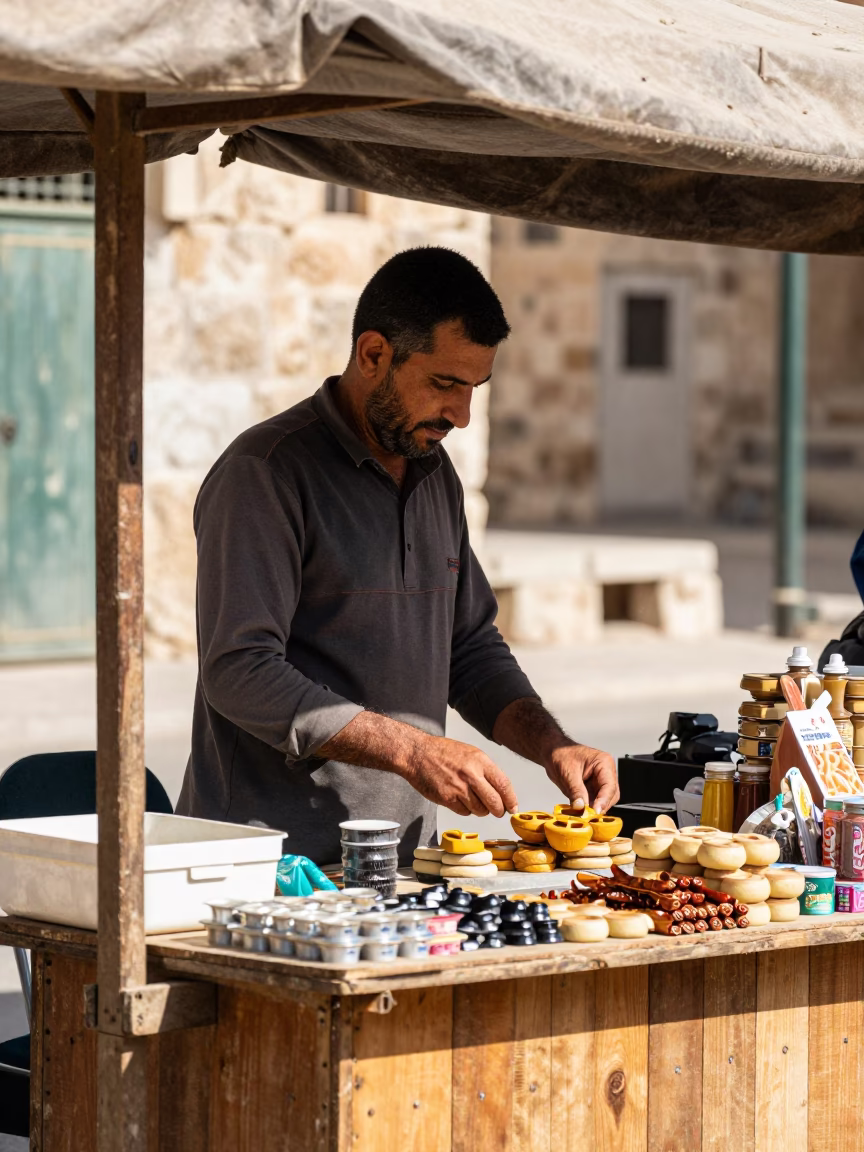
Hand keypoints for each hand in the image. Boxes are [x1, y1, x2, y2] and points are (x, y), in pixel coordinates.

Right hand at [403, 733, 518, 817]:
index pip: (504, 784)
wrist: (417, 753)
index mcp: (480, 760)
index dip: (511, 799)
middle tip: (497, 811)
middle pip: (495, 802)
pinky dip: (465, 809)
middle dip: (498, 810)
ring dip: (480, 810)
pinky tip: (459, 798)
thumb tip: (501, 790)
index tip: (513, 807)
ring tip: (472, 799)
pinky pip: (464, 812)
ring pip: (480, 810)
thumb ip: (486, 770)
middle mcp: (471, 774)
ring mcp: (458, 788)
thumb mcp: (470, 753)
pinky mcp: (446, 799)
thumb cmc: (442, 752)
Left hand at [545, 744, 618, 814]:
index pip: (609, 786)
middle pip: (610, 795)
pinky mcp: (592, 789)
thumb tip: (581, 807)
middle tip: (587, 816)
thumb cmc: (561, 754)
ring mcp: (600, 781)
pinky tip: (579, 812)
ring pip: (603, 801)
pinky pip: (593, 802)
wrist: (552, 752)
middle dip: (600, 806)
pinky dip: (587, 808)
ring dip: (593, 809)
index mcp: (604, 763)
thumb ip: (576, 791)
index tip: (595, 812)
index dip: (603, 801)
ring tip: (582, 815)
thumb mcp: (567, 773)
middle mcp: (605, 773)